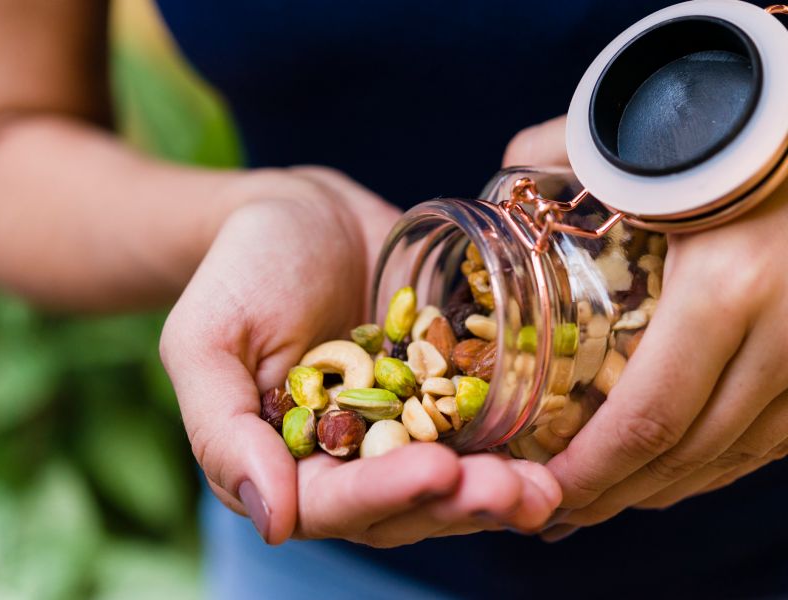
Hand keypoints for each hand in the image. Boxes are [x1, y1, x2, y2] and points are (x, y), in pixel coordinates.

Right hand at [160, 166, 560, 546]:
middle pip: (405, 504)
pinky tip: (558, 442)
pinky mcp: (442, 389)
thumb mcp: (204, 340)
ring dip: (500, 487)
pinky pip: (480, 423)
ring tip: (547, 485)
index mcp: (287, 462)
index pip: (333, 504)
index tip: (437, 471)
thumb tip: (272, 521)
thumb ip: (221, 432)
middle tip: (517, 491)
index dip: (385, 495)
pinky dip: (518, 438)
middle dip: (460, 502)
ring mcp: (403, 425)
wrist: (300, 214)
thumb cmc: (240, 271)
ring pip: (452, 476)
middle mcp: (350, 457)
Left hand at [504, 117, 787, 539]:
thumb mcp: (650, 142)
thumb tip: (506, 169)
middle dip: (618, 494)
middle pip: (689, 453)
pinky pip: (777, 437)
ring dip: (667, 487)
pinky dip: (722, 461)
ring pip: (737, 456)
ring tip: (609, 497)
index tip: (544, 494)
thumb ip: (562, 150)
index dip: (591, 474)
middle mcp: (785, 333)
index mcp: (724, 289)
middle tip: (561, 510)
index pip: (645, 419)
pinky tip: (680, 466)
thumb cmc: (742, 115)